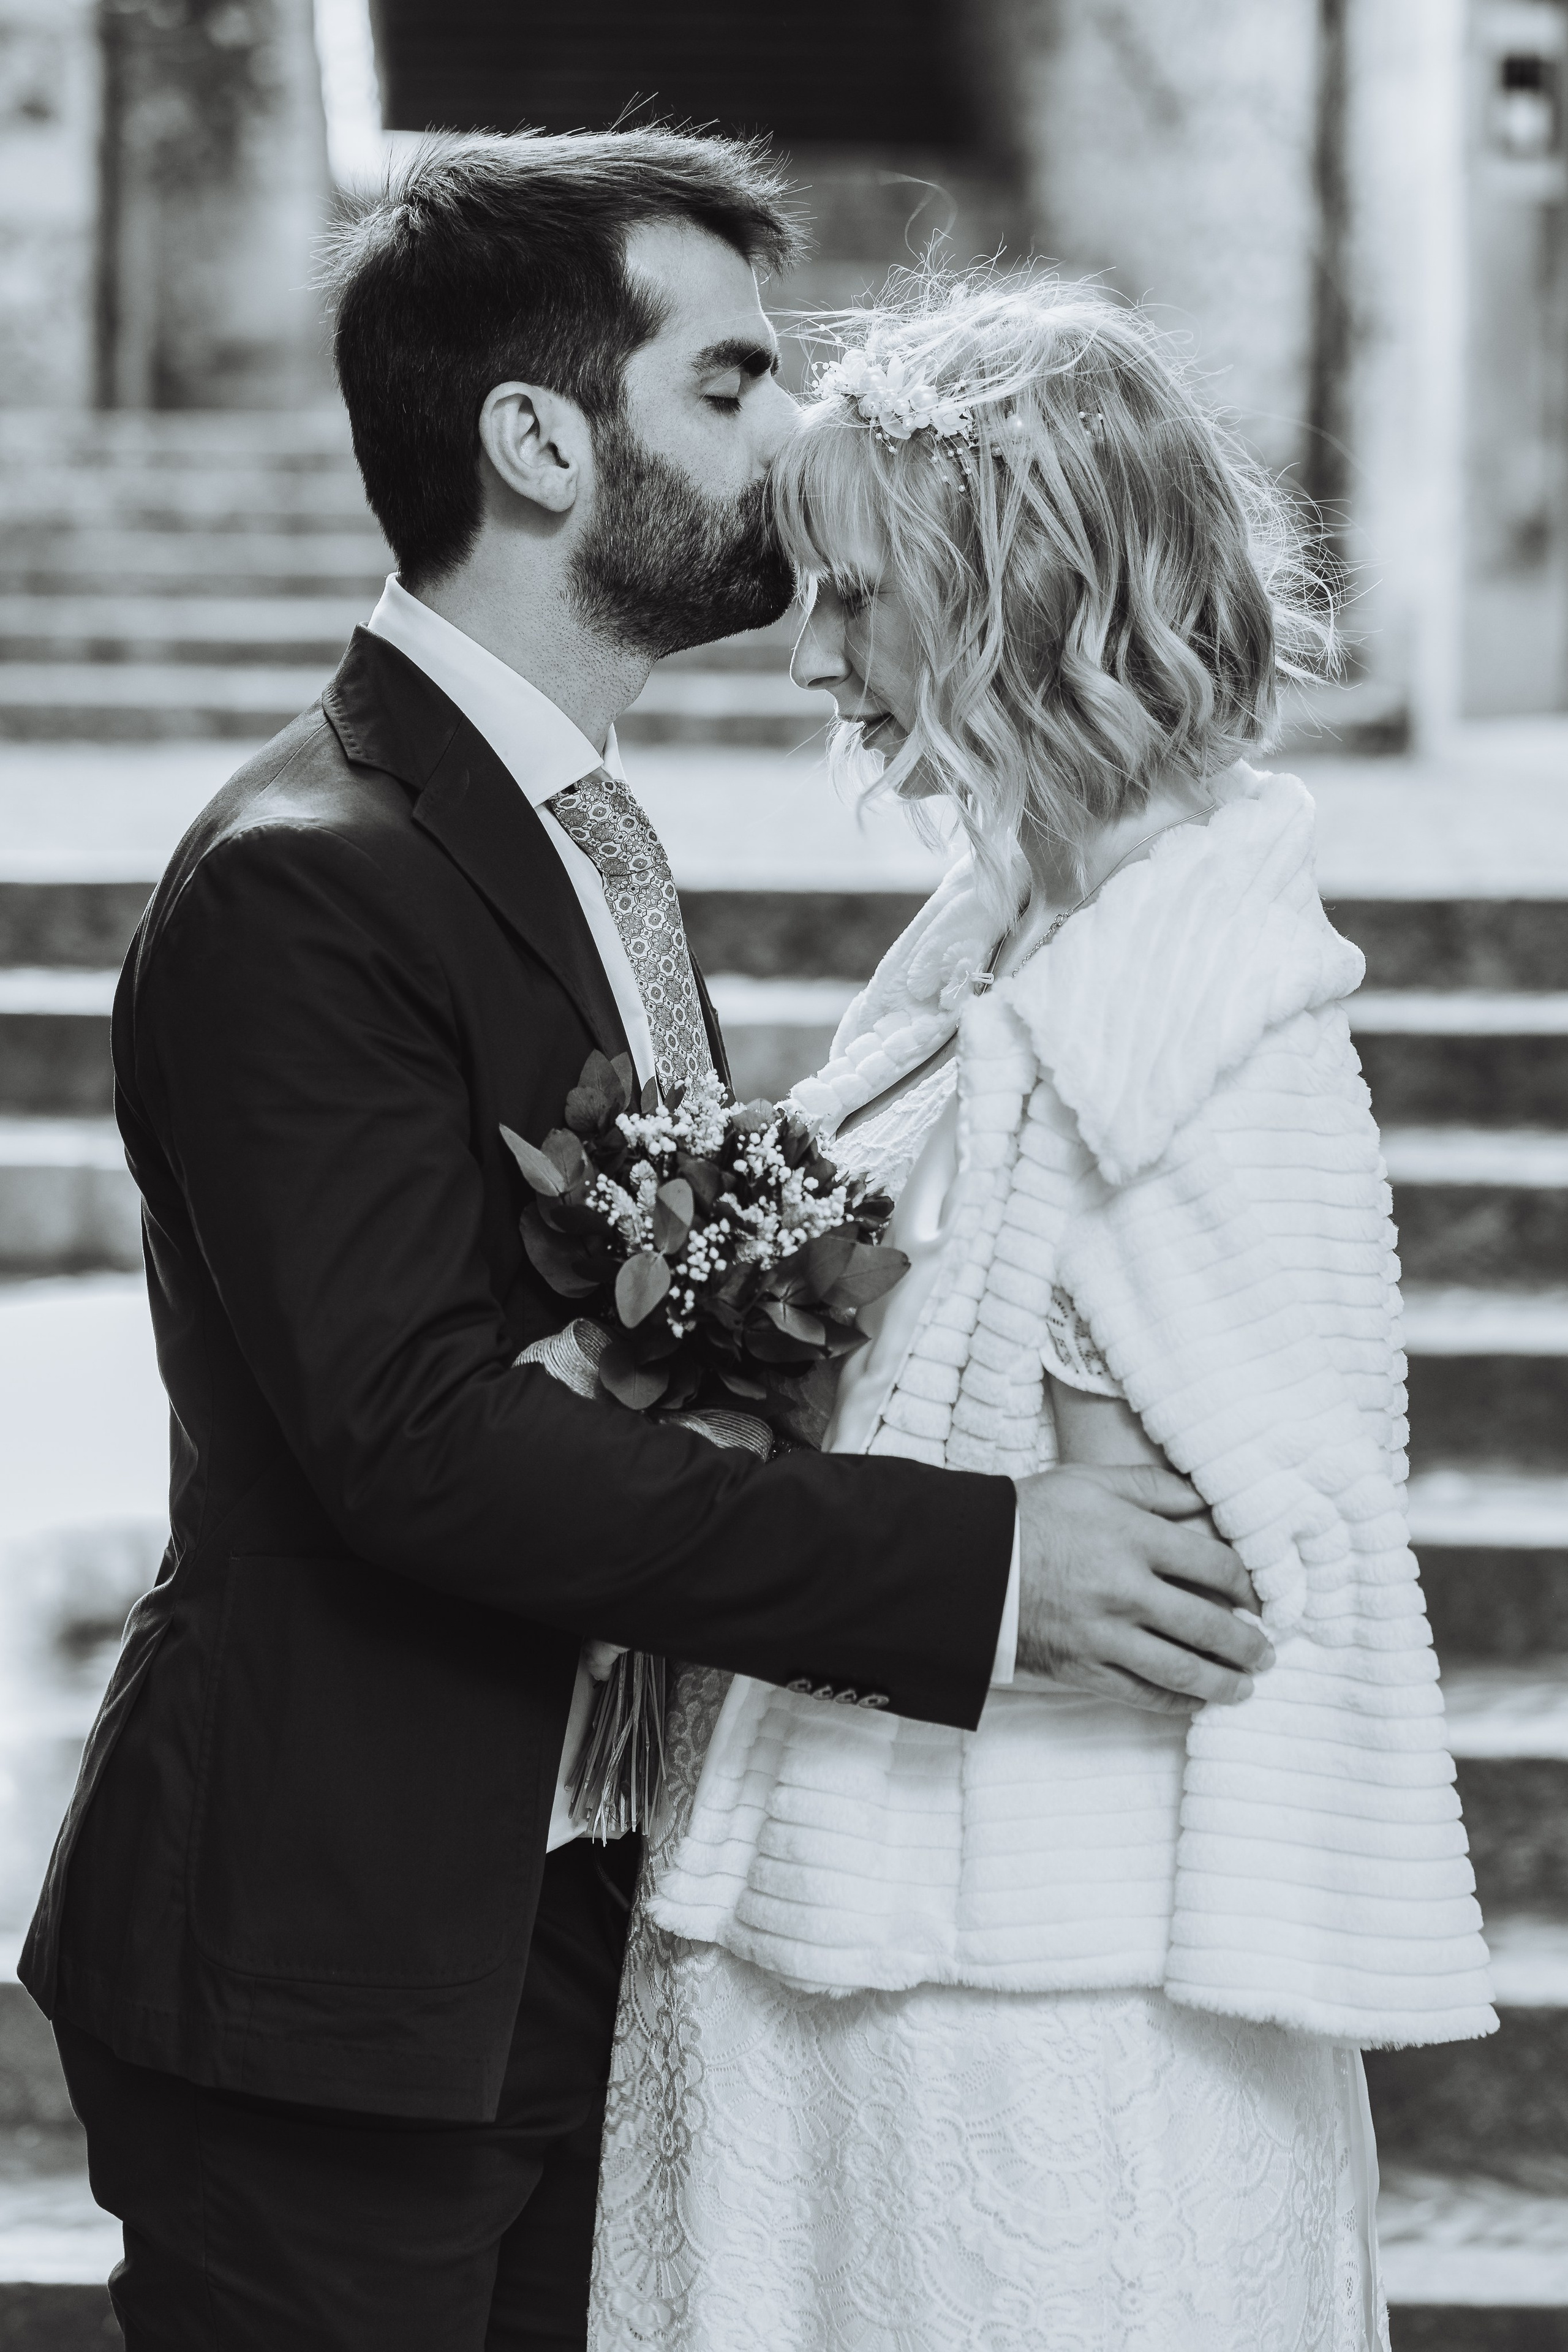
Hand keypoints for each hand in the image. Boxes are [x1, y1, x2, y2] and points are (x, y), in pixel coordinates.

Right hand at [1012, 1463, 1271, 1713]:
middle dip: (1247, 1644)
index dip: (1250, 1585)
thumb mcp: (1089, 1481)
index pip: (1215, 1565)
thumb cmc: (1029, 1516)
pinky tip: (1194, 1702)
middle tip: (1266, 1652)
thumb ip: (1152, 1487)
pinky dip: (1175, 1703)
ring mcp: (1103, 1634)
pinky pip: (1140, 1694)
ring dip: (1222, 1682)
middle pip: (1208, 1624)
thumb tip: (1206, 1499)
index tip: (1262, 1597)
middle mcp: (1124, 1589)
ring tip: (1244, 1688)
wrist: (965, 1564)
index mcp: (1132, 1537)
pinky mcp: (1081, 1667)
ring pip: (1180, 1669)